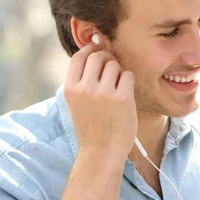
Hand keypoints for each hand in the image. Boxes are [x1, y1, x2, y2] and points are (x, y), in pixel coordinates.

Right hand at [64, 41, 136, 159]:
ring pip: (115, 65)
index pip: (80, 56)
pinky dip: (128, 82)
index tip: (99, 52)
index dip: (91, 50)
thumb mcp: (78, 102)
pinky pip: (128, 75)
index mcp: (71, 88)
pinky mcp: (123, 98)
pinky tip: (126, 95)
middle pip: (98, 56)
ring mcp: (104, 93)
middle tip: (112, 71)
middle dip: (107, 59)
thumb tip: (96, 47)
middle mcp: (85, 88)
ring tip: (117, 88)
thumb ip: (83, 79)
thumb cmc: (92, 126)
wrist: (102, 152)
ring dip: (119, 72)